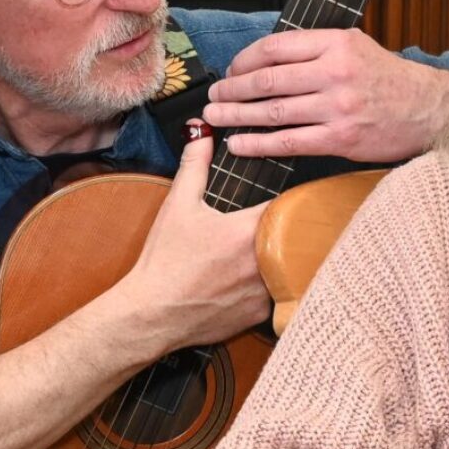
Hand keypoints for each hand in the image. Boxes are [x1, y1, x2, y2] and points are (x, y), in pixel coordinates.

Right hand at [118, 122, 270, 351]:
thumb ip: (195, 165)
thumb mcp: (178, 205)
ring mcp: (265, 291)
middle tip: (284, 227)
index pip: (290, 207)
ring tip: (269, 255)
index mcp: (249, 230)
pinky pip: (276, 296)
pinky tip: (252, 282)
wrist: (152, 314)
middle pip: (296, 238)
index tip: (292, 200)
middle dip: (290, 231)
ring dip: (282, 260)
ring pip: (289, 268)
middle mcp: (264, 261)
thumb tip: (200, 133)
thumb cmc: (164, 261)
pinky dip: (269, 288)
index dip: (293, 201)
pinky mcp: (261, 315)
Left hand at [203, 28, 448, 161]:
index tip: (232, 69)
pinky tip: (239, 144)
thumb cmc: (389, 79)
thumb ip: (316, 49)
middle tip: (214, 95)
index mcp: (336, 43)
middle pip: (267, 80)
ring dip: (237, 116)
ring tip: (217, 118)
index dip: (244, 60)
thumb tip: (268, 59)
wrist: (429, 109)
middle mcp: (335, 73)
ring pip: (272, 112)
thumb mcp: (356, 46)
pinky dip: (259, 144)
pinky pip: (289, 142)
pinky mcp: (340, 138)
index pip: (275, 48)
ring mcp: (337, 107)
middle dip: (232, 89)